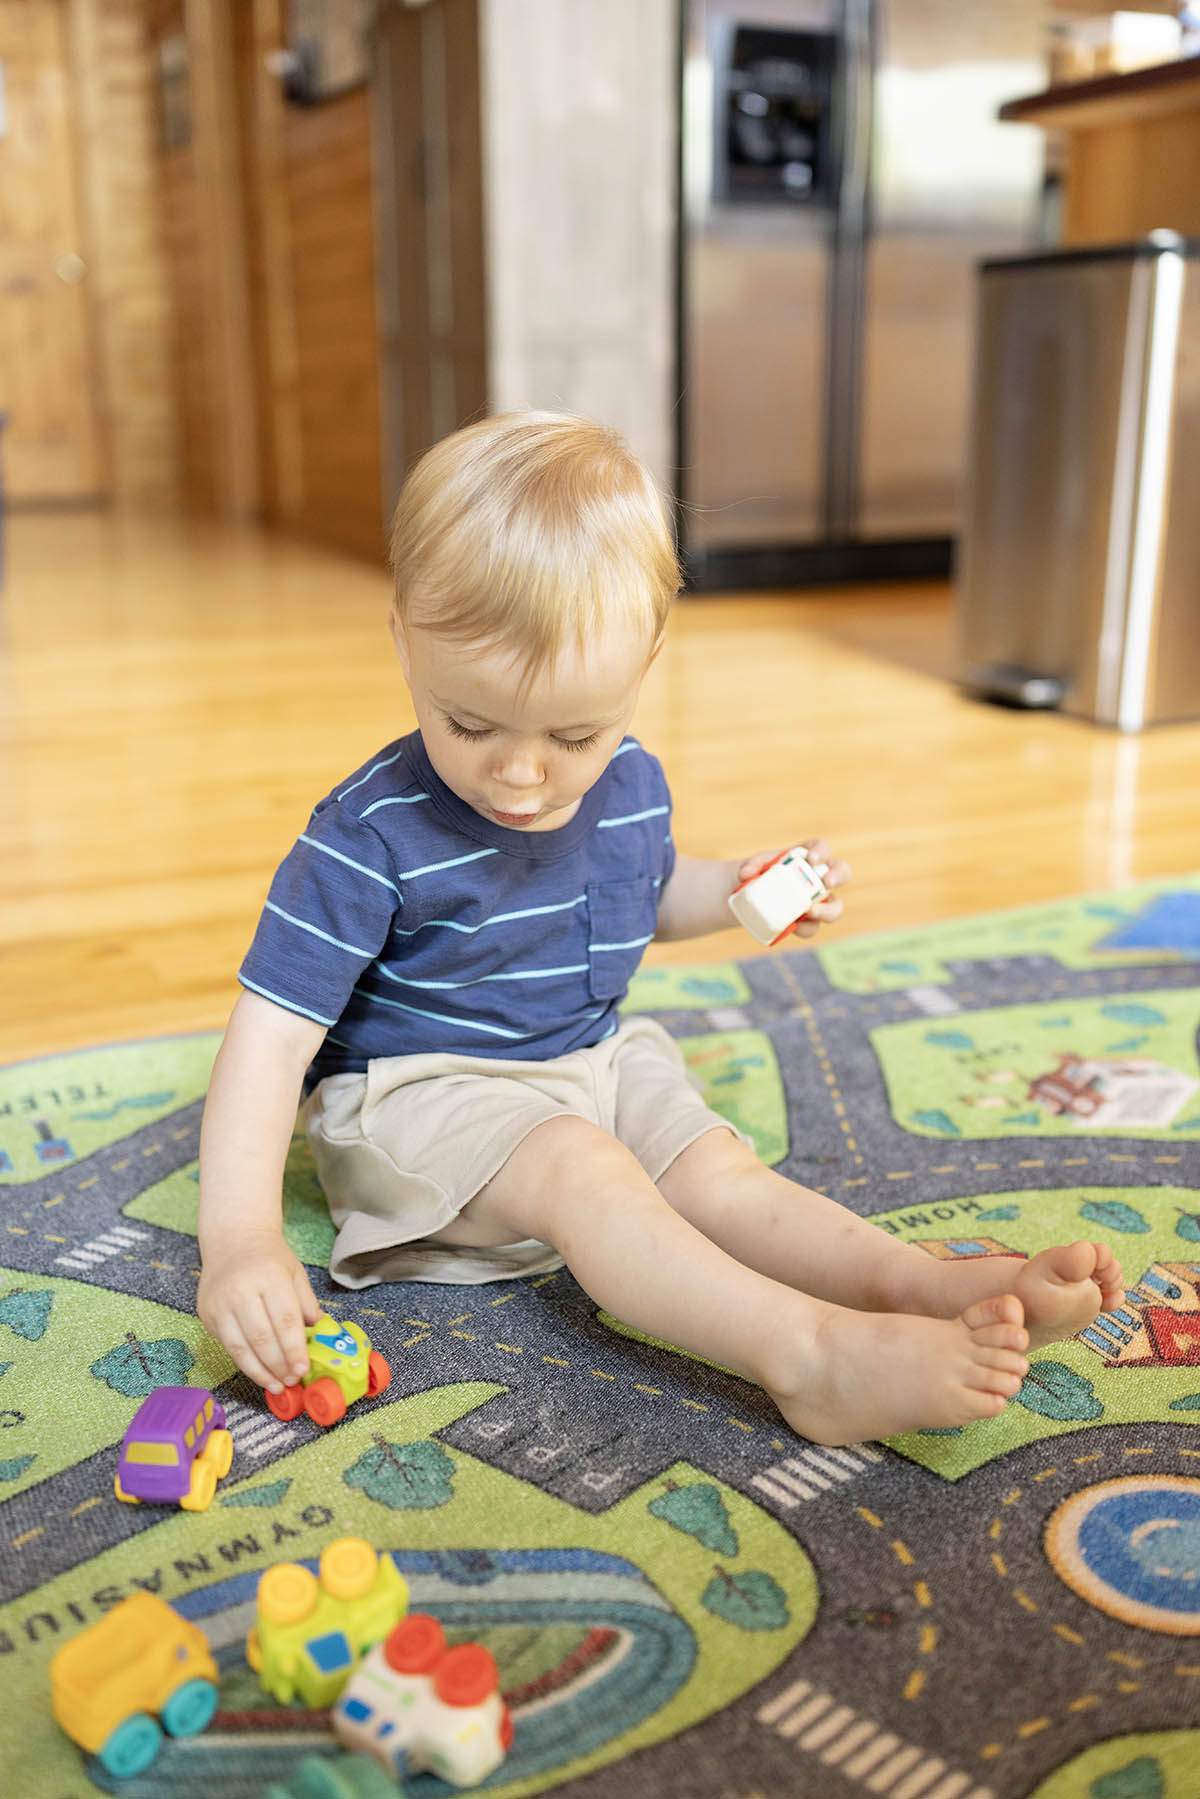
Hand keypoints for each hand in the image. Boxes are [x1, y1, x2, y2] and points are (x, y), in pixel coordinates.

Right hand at [197, 1229, 322, 1392]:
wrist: (232, 1240)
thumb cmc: (269, 1258)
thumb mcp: (295, 1274)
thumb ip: (307, 1305)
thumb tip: (322, 1335)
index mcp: (269, 1277)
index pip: (284, 1320)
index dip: (294, 1349)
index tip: (303, 1369)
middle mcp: (241, 1290)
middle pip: (262, 1338)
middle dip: (279, 1365)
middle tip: (292, 1381)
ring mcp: (220, 1303)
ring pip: (240, 1347)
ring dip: (260, 1372)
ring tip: (276, 1385)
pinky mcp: (206, 1314)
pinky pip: (227, 1345)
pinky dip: (244, 1363)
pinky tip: (259, 1372)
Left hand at [735, 838, 850, 939]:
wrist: (749, 898)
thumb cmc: (759, 875)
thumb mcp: (753, 865)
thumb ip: (751, 865)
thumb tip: (746, 874)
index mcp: (809, 857)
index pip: (822, 848)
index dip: (822, 851)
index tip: (811, 859)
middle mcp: (819, 878)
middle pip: (842, 873)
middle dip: (839, 876)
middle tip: (827, 882)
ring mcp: (817, 902)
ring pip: (836, 907)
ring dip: (828, 910)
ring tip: (811, 911)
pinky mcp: (807, 922)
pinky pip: (813, 927)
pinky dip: (805, 928)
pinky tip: (794, 927)